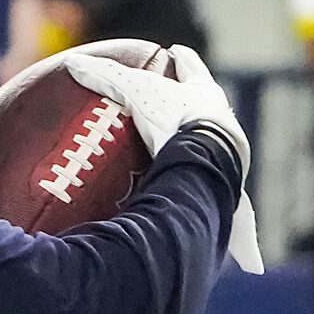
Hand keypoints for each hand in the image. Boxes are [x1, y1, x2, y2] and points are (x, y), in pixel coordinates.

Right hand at [64, 43, 263, 272]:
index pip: (193, 72)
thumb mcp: (137, 95)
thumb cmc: (177, 126)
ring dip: (213, 162)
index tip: (178, 54)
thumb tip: (71, 62)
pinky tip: (242, 259)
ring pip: (223, 160)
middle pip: (214, 113)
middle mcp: (224, 130)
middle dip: (204, 111)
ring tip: (200, 173)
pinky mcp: (232, 203)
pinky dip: (234, 236)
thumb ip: (105, 78)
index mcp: (205, 101)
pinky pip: (232, 222)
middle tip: (188, 109)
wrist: (213, 165)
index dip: (185, 63)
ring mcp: (230, 166)